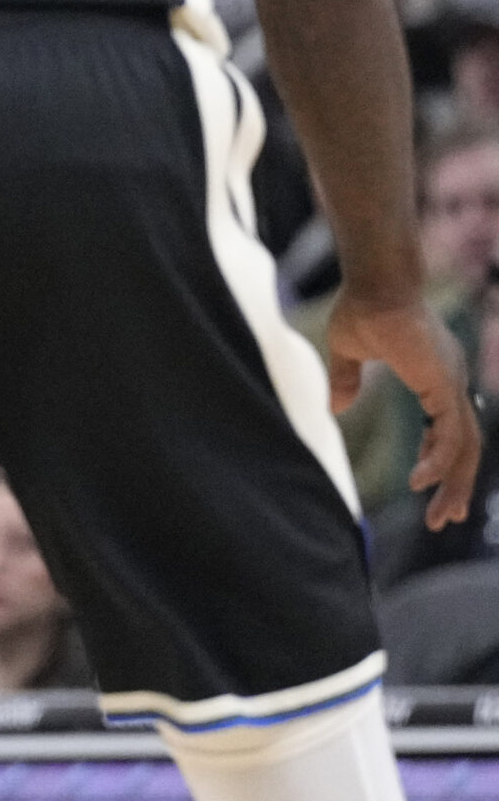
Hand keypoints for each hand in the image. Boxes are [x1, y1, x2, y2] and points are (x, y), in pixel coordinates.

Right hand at [328, 294, 481, 528]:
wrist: (376, 283)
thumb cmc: (362, 306)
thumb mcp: (348, 351)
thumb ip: (346, 379)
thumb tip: (335, 408)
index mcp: (436, 373)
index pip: (450, 425)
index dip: (440, 456)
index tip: (425, 484)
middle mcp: (452, 381)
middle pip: (465, 445)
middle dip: (457, 484)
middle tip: (446, 518)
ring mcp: (452, 383)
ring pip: (465, 447)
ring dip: (455, 484)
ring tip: (441, 516)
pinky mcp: (444, 385)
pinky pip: (450, 435)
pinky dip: (438, 462)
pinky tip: (420, 482)